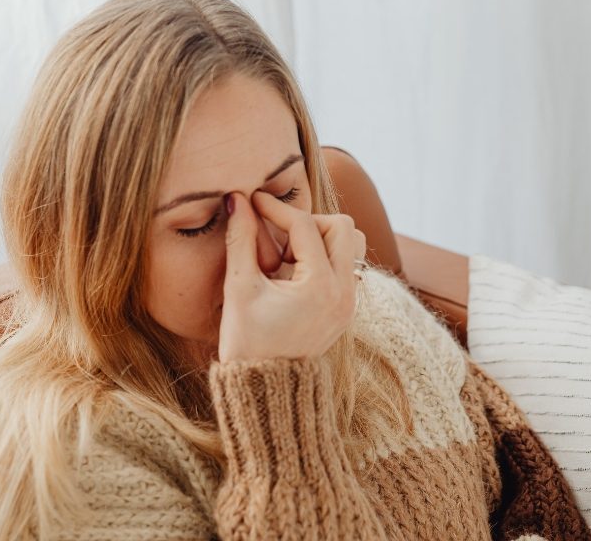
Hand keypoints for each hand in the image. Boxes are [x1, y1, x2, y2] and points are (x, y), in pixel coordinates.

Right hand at [217, 190, 365, 362]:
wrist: (266, 389)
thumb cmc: (248, 343)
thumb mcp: (240, 289)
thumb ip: (240, 239)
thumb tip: (237, 200)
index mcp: (320, 286)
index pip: (304, 226)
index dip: (274, 208)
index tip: (252, 202)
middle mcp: (344, 292)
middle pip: (342, 227)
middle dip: (307, 223)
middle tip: (277, 241)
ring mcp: (349, 302)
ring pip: (352, 245)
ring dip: (323, 239)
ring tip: (290, 257)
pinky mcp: (346, 309)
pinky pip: (348, 266)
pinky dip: (326, 258)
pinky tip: (295, 273)